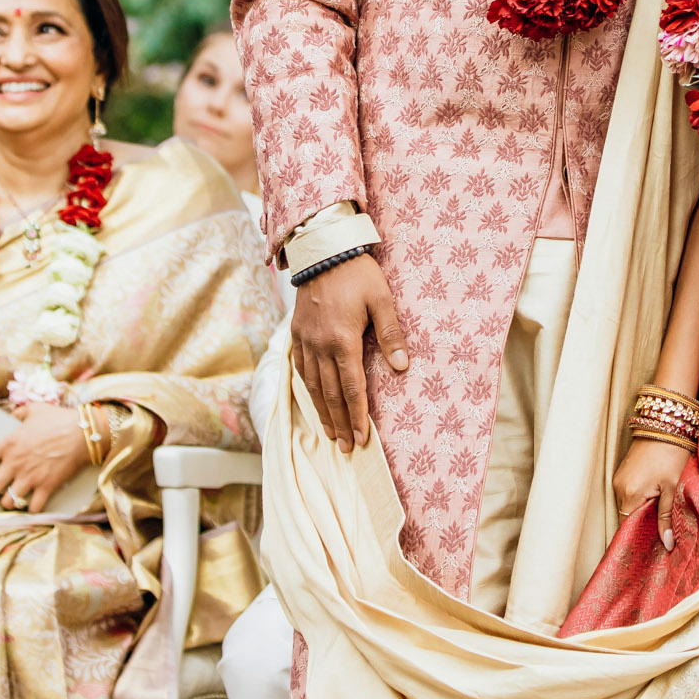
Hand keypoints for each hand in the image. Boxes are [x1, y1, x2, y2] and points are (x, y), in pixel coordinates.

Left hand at [0, 402, 89, 512]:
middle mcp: (15, 463)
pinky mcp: (47, 487)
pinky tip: (34, 503)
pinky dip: (32, 508)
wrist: (84, 433)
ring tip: (14, 496)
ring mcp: (30, 477)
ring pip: (8, 501)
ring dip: (8, 501)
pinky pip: (33, 507)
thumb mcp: (35, 409)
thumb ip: (19, 413)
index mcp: (8, 444)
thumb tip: (13, 414)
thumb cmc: (59, 418)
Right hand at [292, 254, 407, 450]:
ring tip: (329, 433)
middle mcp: (320, 346)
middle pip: (329, 394)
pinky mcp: (296, 333)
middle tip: (345, 448)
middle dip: (338, 423)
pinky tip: (312, 400)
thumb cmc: (357, 274)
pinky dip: (306, 389)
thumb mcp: (381, 300)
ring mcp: (305, 340)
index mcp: (342, 340)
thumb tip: (402, 367)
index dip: (356, 416)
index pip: (350, 388)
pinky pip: (299, 368)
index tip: (361, 439)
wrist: (322, 251)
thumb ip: (391, 334)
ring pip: (311, 385)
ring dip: (321, 412)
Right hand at [613, 437, 692, 550]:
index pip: (628, 528)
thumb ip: (667, 517)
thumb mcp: (674, 488)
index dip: (640, 539)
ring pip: (630, 506)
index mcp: (630, 493)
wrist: (667, 423)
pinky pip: (630, 494)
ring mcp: (619, 479)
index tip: (654, 548)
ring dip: (644, 513)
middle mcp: (619, 487)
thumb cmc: (673, 453)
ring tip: (662, 517)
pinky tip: (657, 499)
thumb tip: (666, 544)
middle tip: (663, 536)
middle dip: (644, 527)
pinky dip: (641, 500)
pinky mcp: (624, 472)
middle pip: (628, 518)